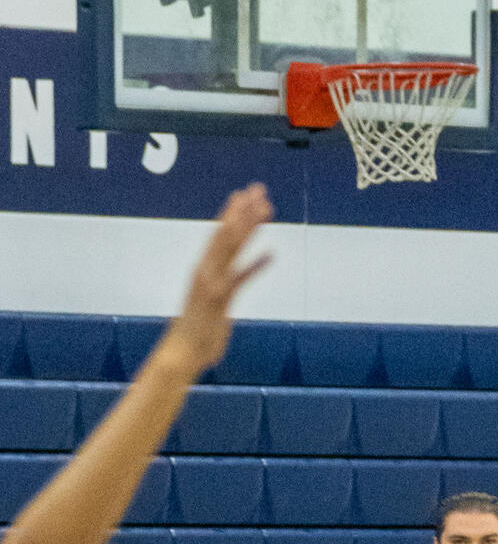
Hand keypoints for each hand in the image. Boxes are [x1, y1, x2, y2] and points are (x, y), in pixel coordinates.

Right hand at [164, 185, 273, 374]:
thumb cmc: (195, 333)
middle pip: (226, 233)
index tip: (245, 194)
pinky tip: (272, 254)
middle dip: (243, 210)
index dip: (232, 213)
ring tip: (266, 208)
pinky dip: (256, 266)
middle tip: (259, 189)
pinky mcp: (220, 300)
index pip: (219, 234)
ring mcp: (212, 283)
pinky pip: (240, 278)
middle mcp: (206, 270)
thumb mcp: (209, 305)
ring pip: (231, 247)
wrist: (180, 354)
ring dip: (249, 226)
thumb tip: (225, 287)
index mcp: (203, 268)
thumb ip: (218, 291)